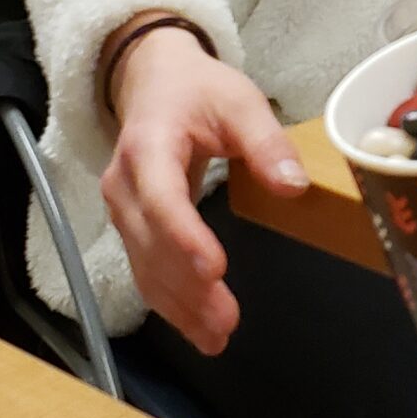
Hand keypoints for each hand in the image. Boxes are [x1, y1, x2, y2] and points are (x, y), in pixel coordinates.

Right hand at [100, 22, 307, 354]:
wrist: (153, 82)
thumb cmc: (197, 91)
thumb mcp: (239, 101)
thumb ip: (266, 143)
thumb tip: (293, 187)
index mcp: (149, 146)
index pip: (161, 199)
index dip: (185, 237)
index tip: (215, 269)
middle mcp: (125, 183)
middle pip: (152, 244)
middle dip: (188, 287)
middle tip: (226, 321)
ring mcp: (123, 209)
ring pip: (145, 266)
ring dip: (179, 305)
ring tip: (216, 336)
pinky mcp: (131, 228)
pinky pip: (145, 270)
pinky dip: (170, 303)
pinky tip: (197, 329)